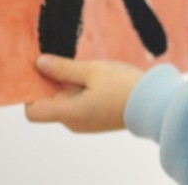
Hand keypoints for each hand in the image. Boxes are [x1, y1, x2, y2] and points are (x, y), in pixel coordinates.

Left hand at [24, 55, 142, 132]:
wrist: (155, 103)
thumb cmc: (123, 86)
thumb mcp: (92, 70)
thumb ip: (63, 69)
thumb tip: (38, 64)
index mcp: (69, 113)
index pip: (32, 112)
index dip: (31, 92)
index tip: (42, 73)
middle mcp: (73, 123)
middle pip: (49, 105)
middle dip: (53, 85)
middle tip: (67, 63)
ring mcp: (85, 123)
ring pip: (65, 104)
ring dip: (69, 87)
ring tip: (87, 69)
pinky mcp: (96, 120)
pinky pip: (79, 106)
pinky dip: (80, 92)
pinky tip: (96, 78)